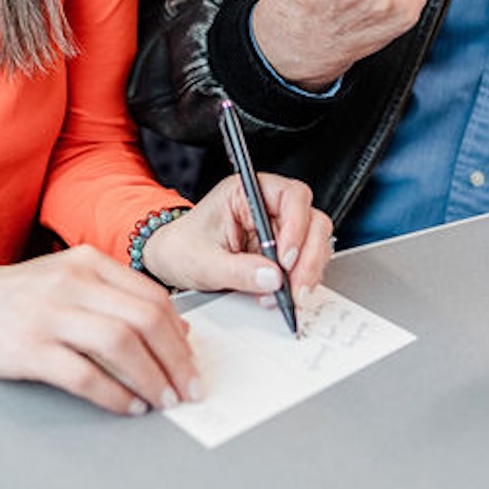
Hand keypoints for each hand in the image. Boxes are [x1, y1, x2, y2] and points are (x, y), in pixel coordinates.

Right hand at [0, 248, 198, 414]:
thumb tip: (172, 329)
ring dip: (153, 378)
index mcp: (87, 263)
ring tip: (165, 400)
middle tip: (189, 388)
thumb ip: (114, 296)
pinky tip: (128, 406)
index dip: (180, 334)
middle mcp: (73, 283)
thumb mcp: (65, 279)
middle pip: (145, 320)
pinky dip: (115, 394)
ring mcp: (50, 314)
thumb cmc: (12, 296)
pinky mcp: (29, 347)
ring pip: (122, 345)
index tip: (191, 362)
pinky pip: (86, 375)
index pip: (152, 297)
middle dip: (177, 360)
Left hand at [138, 173, 333, 298]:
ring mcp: (278, 228)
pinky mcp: (282, 251)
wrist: (172, 262)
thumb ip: (237, 270)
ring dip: (308, 271)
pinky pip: (305, 262)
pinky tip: (283, 296)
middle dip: (308, 256)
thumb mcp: (203, 262)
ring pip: (315, 242)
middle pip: (311, 220)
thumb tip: (272, 278)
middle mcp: (268, 206)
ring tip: (288, 297)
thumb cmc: (181, 248)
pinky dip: (301, 280)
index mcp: (246, 192)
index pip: (290, 196)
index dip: (296, 225)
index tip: (285, 258)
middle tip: (295, 288)